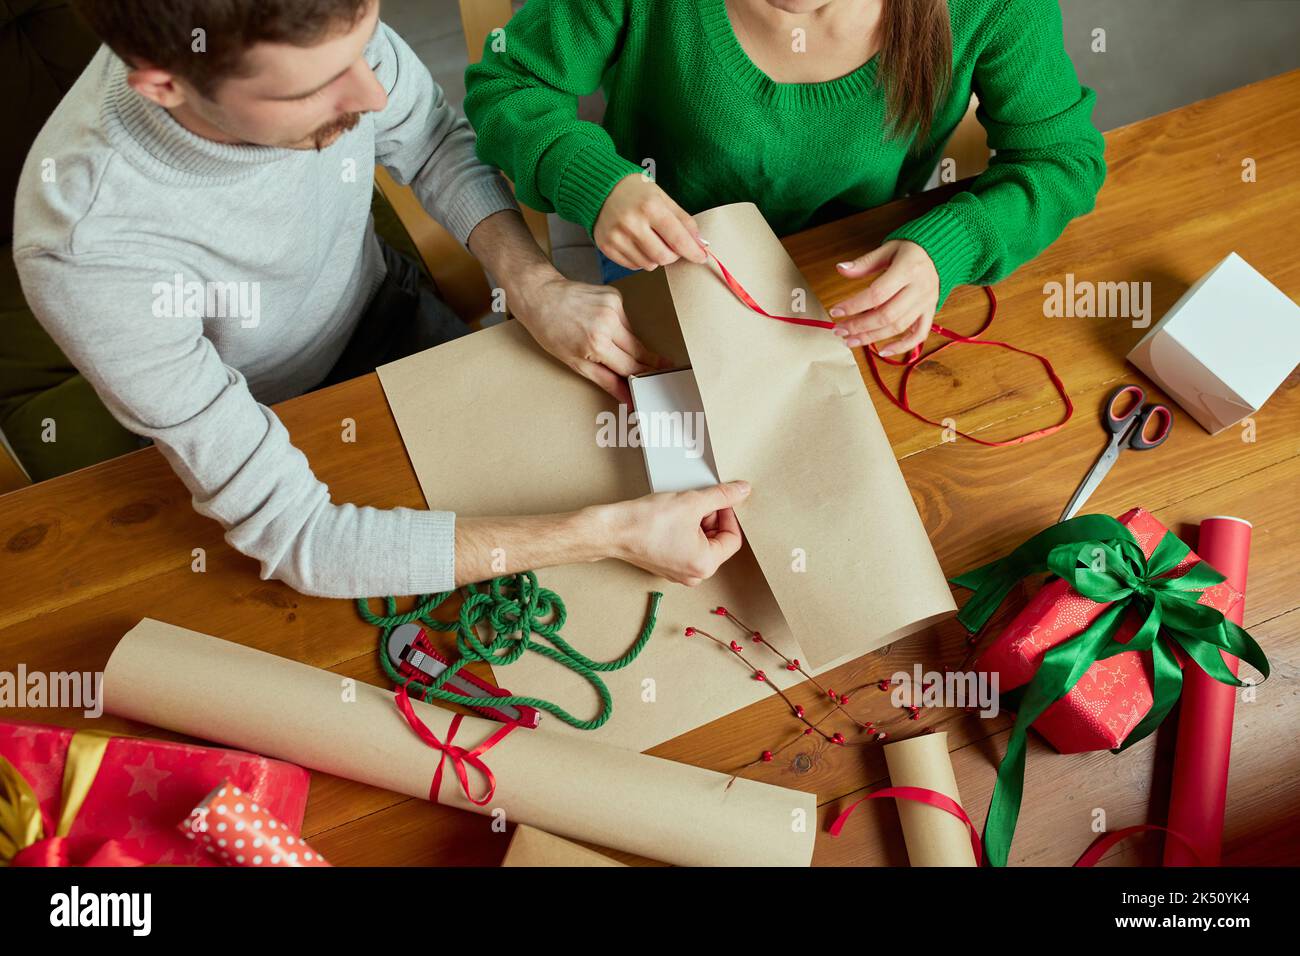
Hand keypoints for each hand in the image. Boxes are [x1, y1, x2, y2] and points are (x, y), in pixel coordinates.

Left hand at [511, 271, 664, 404]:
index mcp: (597, 343)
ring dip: (628, 344)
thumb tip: (627, 397)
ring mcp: (613, 306)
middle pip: (639, 350)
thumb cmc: (550, 331)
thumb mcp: (574, 363)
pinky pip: (626, 319)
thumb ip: (606, 381)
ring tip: (609, 344)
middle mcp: (608, 322)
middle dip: (648, 361)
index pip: (631, 366)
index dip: (644, 376)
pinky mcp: (615, 295)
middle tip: (663, 368)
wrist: (540, 296)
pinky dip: (619, 327)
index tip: (656, 382)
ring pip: (633, 335)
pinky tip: (604, 325)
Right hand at [594, 174, 710, 271]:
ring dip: (656, 257)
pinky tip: (637, 242)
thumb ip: (683, 220)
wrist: (600, 187)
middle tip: (672, 244)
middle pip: (664, 257)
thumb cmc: (636, 192)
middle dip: (673, 255)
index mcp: (649, 207)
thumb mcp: (662, 197)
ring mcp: (617, 237)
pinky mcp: (607, 247)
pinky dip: (641, 258)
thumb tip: (700, 244)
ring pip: (649, 264)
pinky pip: (633, 266)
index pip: (678, 239)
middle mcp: (631, 223)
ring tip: (651, 239)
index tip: (701, 256)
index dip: (693, 251)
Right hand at [597, 481, 750, 585]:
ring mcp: (678, 573)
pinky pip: (685, 547)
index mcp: (705, 565)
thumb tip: (742, 491)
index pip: (733, 538)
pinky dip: (684, 530)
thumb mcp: (693, 502)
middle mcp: (694, 575)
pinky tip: (673, 516)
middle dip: (711, 519)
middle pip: (717, 542)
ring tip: (683, 507)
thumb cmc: (647, 522)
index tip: (718, 500)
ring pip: (701, 543)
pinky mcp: (665, 565)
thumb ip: (722, 496)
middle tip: (698, 502)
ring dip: (697, 523)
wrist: (612, 530)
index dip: (728, 514)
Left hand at [828, 240, 939, 356]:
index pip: (877, 293)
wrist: (940, 252)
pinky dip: (902, 347)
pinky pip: (919, 335)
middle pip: (886, 315)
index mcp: (908, 269)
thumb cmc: (911, 249)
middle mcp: (919, 288)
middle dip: (859, 326)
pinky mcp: (930, 312)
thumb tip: (841, 269)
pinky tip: (883, 352)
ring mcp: (926, 303)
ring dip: (872, 338)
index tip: (835, 311)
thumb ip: (865, 262)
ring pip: (898, 327)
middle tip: (839, 330)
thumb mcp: (888, 249)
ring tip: (850, 341)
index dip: (854, 305)